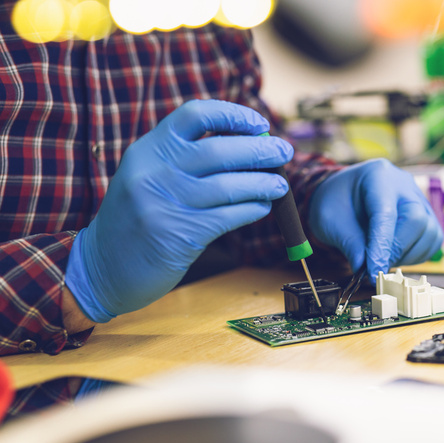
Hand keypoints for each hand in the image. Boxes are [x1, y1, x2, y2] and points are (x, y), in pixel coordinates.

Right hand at [66, 100, 292, 321]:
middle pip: (219, 150)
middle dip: (260, 150)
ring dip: (263, 183)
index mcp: (148, 150)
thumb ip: (184, 160)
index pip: (195, 115)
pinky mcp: (178, 235)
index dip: (234, 114)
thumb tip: (248, 146)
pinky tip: (263, 207)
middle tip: (284, 152)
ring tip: (279, 185)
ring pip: (228, 185)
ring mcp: (164, 203)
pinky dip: (252, 209)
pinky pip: (228, 216)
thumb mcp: (147, 177)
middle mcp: (153, 171)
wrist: (102, 269)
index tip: (260, 123)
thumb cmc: (137, 219)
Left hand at [309, 159, 442, 281]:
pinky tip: (395, 255)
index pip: (386, 214)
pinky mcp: (427, 214)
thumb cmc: (335, 203)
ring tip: (383, 258)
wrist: (344, 193)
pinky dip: (416, 255)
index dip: (382, 246)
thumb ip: (349, 244)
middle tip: (376, 266)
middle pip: (416, 220)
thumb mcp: (330, 221)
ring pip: (430, 232)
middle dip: (396, 250)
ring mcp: (419, 198)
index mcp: (377, 177)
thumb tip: (369, 272)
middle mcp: (404, 184)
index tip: (374, 272)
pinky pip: (433, 239)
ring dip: (407, 255)